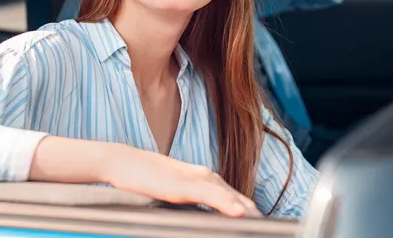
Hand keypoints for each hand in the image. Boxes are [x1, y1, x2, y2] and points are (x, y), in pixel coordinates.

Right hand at [102, 145, 260, 217]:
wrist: (123, 162)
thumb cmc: (146, 177)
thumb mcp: (176, 189)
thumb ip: (196, 199)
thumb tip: (212, 216)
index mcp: (206, 179)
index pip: (237, 199)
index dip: (252, 214)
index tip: (263, 228)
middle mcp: (205, 176)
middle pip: (239, 199)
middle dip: (254, 216)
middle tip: (270, 231)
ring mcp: (195, 179)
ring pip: (229, 196)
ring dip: (247, 212)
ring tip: (262, 226)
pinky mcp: (182, 185)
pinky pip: (209, 195)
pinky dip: (226, 203)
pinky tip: (237, 212)